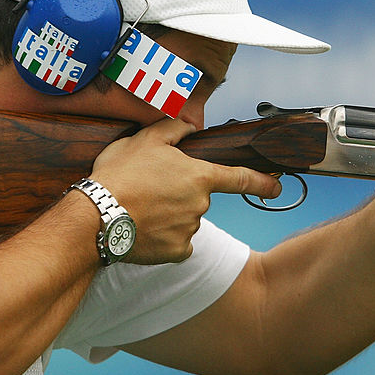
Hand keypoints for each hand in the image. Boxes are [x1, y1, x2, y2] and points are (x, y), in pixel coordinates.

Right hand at [90, 118, 281, 264]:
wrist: (97, 217)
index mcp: (199, 176)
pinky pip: (177, 244)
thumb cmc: (120, 175)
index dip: (263, 182)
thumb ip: (172, 129)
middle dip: (180, 196)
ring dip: (169, 216)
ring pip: (185, 221)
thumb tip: (190, 124)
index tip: (278, 186)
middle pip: (198, 200)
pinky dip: (164, 239)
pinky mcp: (177, 251)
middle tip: (148, 191)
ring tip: (139, 209)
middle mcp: (201, 204)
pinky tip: (144, 229)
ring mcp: (190, 229)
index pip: (241, 178)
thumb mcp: (144, 140)